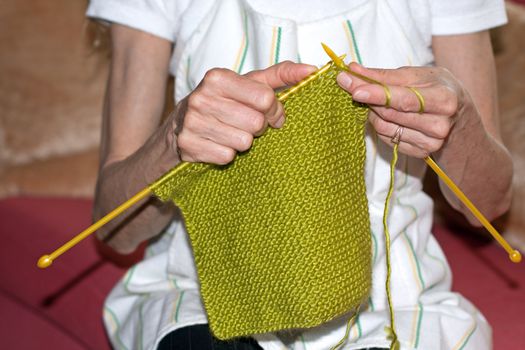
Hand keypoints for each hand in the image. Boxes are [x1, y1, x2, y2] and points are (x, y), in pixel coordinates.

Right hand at [170, 61, 315, 163]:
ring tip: (230, 133)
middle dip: (257, 128)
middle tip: (245, 125)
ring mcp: (193, 123)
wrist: (179, 128)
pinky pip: (227, 157)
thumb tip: (312, 70)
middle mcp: (202, 98)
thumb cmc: (222, 103)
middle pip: (256, 123)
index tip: (269, 113)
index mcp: (218, 78)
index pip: (266, 98)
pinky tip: (218, 145)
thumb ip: (280, 75)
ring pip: (243, 142)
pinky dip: (227, 155)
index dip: (274, 110)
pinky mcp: (189, 146)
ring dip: (242, 142)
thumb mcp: (247, 85)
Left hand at [337, 62, 468, 157]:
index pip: (403, 99)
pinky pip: (387, 138)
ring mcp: (430, 143)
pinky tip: (388, 116)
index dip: (376, 94)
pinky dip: (380, 125)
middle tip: (353, 86)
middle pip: (389, 113)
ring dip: (373, 112)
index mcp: (444, 99)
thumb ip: (384, 74)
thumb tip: (353, 70)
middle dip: (367, 98)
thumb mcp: (418, 75)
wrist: (459, 118)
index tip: (353, 88)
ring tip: (379, 101)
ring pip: (384, 127)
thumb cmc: (438, 89)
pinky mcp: (419, 153)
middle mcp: (439, 125)